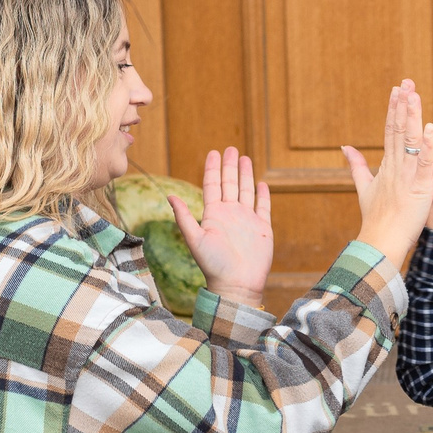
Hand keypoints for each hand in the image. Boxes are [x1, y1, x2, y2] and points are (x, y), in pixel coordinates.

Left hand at [168, 147, 272, 308]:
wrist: (237, 284)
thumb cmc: (214, 265)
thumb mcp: (195, 239)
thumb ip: (184, 217)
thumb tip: (169, 196)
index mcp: (213, 214)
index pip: (213, 185)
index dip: (213, 168)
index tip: (214, 152)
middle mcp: (230, 214)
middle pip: (230, 183)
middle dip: (230, 166)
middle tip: (231, 148)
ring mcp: (247, 220)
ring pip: (246, 191)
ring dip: (245, 175)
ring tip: (246, 158)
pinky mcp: (262, 228)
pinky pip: (262, 207)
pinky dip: (262, 194)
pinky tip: (261, 183)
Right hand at [340, 80, 432, 264]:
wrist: (380, 240)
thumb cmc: (375, 218)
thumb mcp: (363, 187)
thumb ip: (356, 165)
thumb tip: (345, 147)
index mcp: (386, 165)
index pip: (390, 131)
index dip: (393, 109)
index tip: (397, 89)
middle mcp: (395, 166)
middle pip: (398, 130)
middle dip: (402, 105)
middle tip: (407, 82)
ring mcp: (407, 176)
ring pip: (409, 141)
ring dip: (412, 117)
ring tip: (415, 95)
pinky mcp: (420, 187)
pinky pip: (423, 163)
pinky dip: (426, 146)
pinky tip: (429, 128)